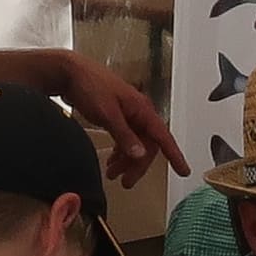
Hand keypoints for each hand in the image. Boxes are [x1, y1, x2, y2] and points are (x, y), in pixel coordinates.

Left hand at [50, 49, 189, 180]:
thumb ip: (124, 135)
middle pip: (147, 145)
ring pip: (135, 143)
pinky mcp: (116, 116)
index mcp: (142, 110)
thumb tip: (141, 154)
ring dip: (126, 160)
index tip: (184, 170)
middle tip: (126, 183)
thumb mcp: (108, 114)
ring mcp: (128, 114)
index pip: (163, 137)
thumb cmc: (90, 87)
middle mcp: (139, 113)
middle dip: (138, 165)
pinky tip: (112, 161)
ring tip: (113, 175)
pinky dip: (119, 151)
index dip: (175, 155)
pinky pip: (125, 138)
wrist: (71, 73)